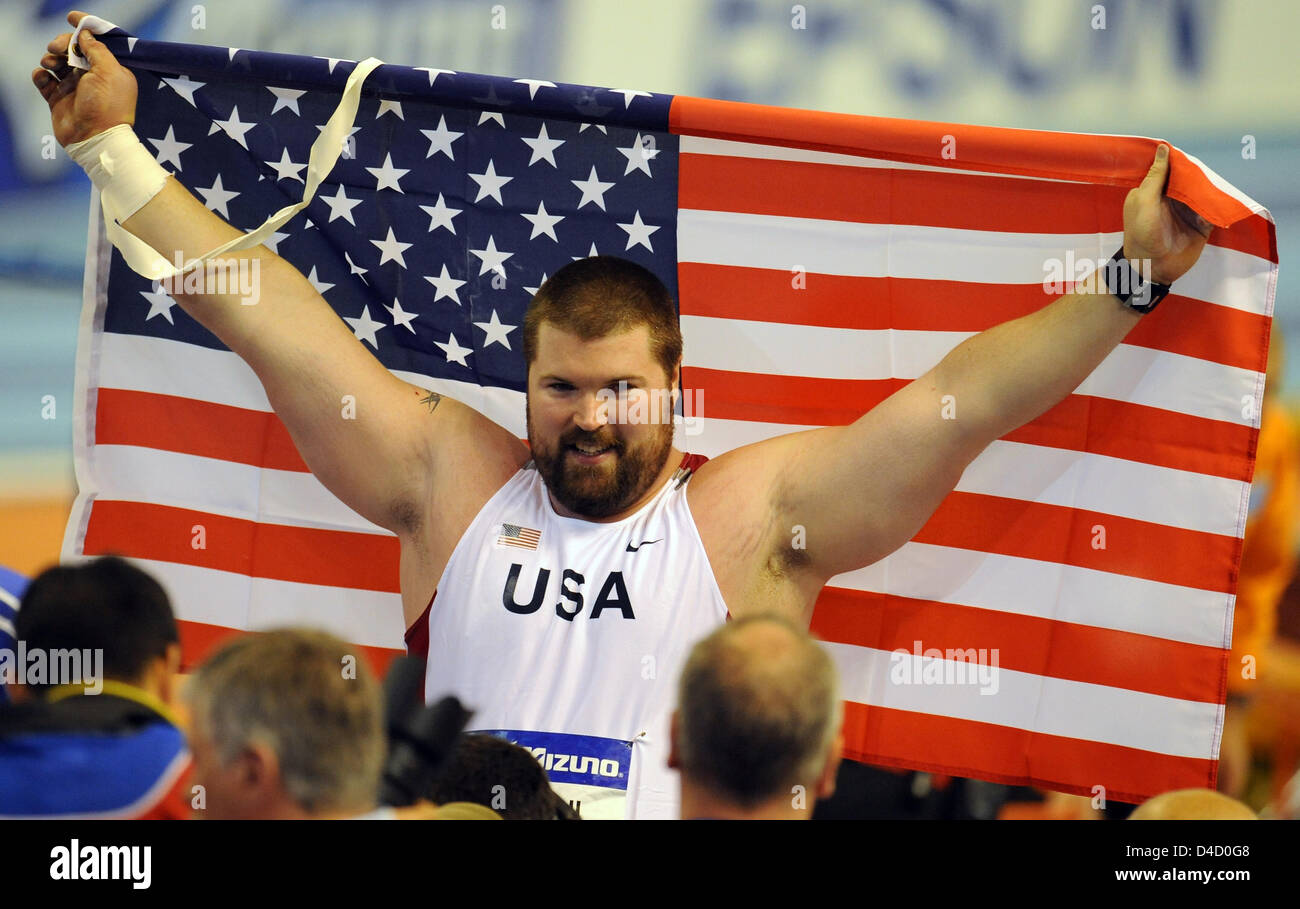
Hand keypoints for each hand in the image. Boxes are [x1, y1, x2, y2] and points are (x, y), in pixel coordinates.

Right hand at [31, 10, 136, 146]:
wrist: (95, 139)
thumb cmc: (107, 105)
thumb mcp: (109, 72)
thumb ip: (97, 49)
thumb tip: (85, 34)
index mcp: (110, 70)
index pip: (96, 44)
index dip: (84, 30)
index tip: (71, 17)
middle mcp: (92, 78)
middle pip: (72, 51)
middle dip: (62, 44)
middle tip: (56, 47)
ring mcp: (74, 89)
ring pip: (57, 64)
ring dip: (50, 58)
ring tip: (50, 63)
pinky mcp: (59, 100)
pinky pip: (45, 81)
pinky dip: (40, 75)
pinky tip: (41, 75)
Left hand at [1121, 144, 1213, 285]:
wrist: (1152, 267)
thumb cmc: (1142, 233)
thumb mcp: (1145, 200)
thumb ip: (1156, 176)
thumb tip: (1163, 148)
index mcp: (1153, 193)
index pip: (1169, 171)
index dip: (1178, 162)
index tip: (1187, 154)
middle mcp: (1171, 201)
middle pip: (1189, 181)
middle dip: (1197, 175)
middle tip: (1204, 170)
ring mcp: (1187, 213)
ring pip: (1202, 194)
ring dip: (1208, 190)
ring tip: (1212, 185)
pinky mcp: (1201, 226)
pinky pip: (1212, 211)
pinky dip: (1216, 206)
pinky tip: (1217, 202)